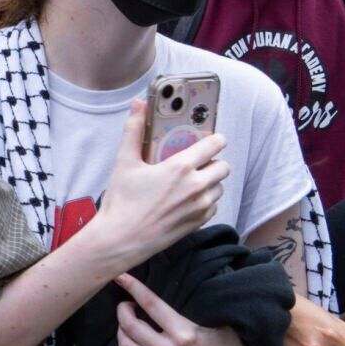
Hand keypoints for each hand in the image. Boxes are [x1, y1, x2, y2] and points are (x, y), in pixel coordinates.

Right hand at [86, 102, 229, 268]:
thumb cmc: (121, 202)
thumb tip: (138, 105)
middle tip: (195, 163)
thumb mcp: (124, 163)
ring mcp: (200, 206)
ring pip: (220, 187)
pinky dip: (205, 201)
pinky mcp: (199, 222)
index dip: (215, 139)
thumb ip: (134, 131)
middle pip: (223, 166)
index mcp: (181, 167)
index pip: (215, 144)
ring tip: (189, 183)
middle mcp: (196, 186)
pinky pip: (213, 206)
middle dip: (212, 162)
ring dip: (210, 182)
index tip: (209, 139)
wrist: (120, 240)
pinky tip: (186, 200)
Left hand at [113, 274, 275, 345]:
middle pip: (130, 326)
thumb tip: (172, 284)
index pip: (150, 304)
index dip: (133, 287)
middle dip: (122, 310)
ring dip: (120, 331)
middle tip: (126, 304)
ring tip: (126, 324)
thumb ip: (192, 307)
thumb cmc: (230, 345)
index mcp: (184, 332)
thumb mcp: (215, 321)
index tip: (121, 276)